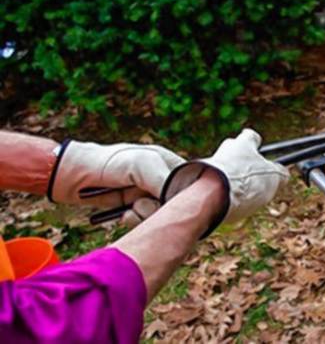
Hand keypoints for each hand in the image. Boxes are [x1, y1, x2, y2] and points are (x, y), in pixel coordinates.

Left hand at [49, 141, 185, 216]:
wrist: (74, 175)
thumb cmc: (110, 162)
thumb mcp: (141, 165)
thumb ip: (164, 180)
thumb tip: (178, 200)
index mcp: (169, 164)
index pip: (189, 184)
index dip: (182, 197)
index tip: (166, 202)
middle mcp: (161, 180)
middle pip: (174, 204)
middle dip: (158, 209)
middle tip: (141, 204)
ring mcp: (147, 195)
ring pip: (159, 215)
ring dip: (144, 216)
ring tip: (130, 208)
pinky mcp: (134, 208)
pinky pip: (144, 221)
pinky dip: (134, 221)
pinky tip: (124, 214)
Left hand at [161, 129, 288, 234]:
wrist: (214, 195)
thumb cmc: (247, 181)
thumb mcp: (274, 177)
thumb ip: (279, 174)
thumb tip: (284, 175)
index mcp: (243, 143)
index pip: (251, 136)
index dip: (257, 144)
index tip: (261, 151)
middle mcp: (224, 150)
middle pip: (234, 152)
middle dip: (242, 163)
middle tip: (252, 180)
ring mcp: (210, 164)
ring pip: (223, 170)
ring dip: (230, 181)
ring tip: (240, 198)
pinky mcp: (198, 181)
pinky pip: (212, 185)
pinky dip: (219, 193)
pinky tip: (226, 205)